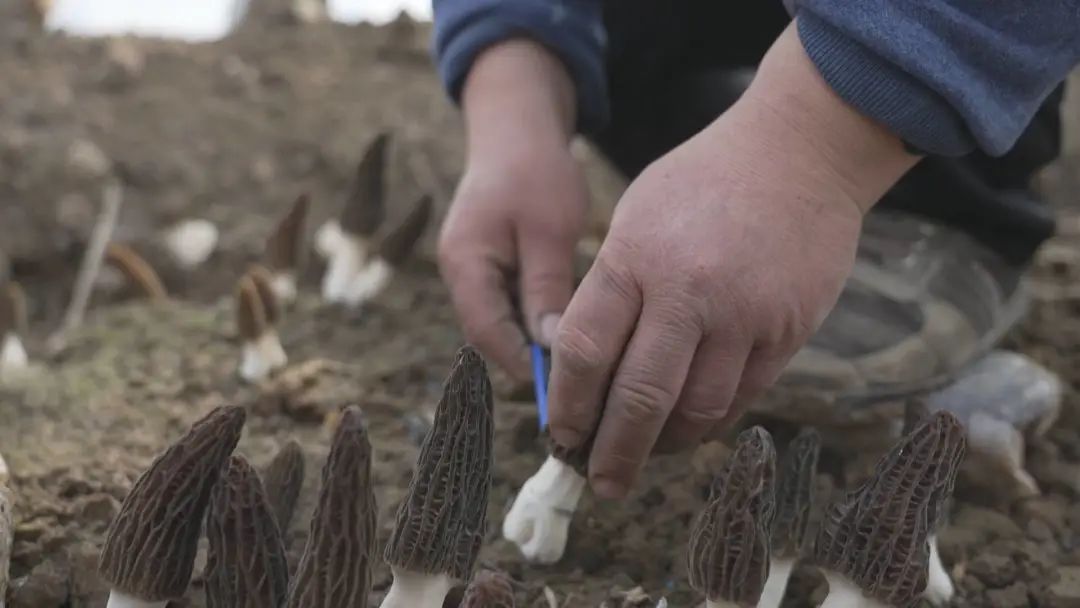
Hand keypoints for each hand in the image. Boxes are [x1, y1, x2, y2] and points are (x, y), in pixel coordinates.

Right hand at [438, 40, 585, 380]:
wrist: (517, 128)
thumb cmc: (534, 170)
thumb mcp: (548, 230)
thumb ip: (547, 289)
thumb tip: (554, 349)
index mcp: (464, 264)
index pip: (488, 334)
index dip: (523, 366)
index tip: (566, 390)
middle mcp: (461, 274)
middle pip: (493, 336)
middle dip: (531, 362)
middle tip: (580, 387)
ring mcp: (474, 271)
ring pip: (505, 325)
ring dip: (536, 343)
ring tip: (581, 366)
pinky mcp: (492, 267)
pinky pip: (513, 307)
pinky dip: (539, 320)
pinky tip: (573, 330)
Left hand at [547, 23, 920, 498]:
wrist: (799, 153)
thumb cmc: (703, 184)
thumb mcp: (636, 219)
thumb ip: (610, 292)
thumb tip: (585, 370)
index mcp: (634, 257)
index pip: (583, 350)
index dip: (567, 404)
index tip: (560, 434)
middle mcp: (687, 290)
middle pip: (639, 397)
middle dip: (612, 452)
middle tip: (598, 482)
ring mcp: (743, 314)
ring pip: (697, 410)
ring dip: (666, 445)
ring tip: (646, 455)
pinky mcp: (786, 330)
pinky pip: (743, 397)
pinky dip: (712, 422)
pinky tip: (692, 428)